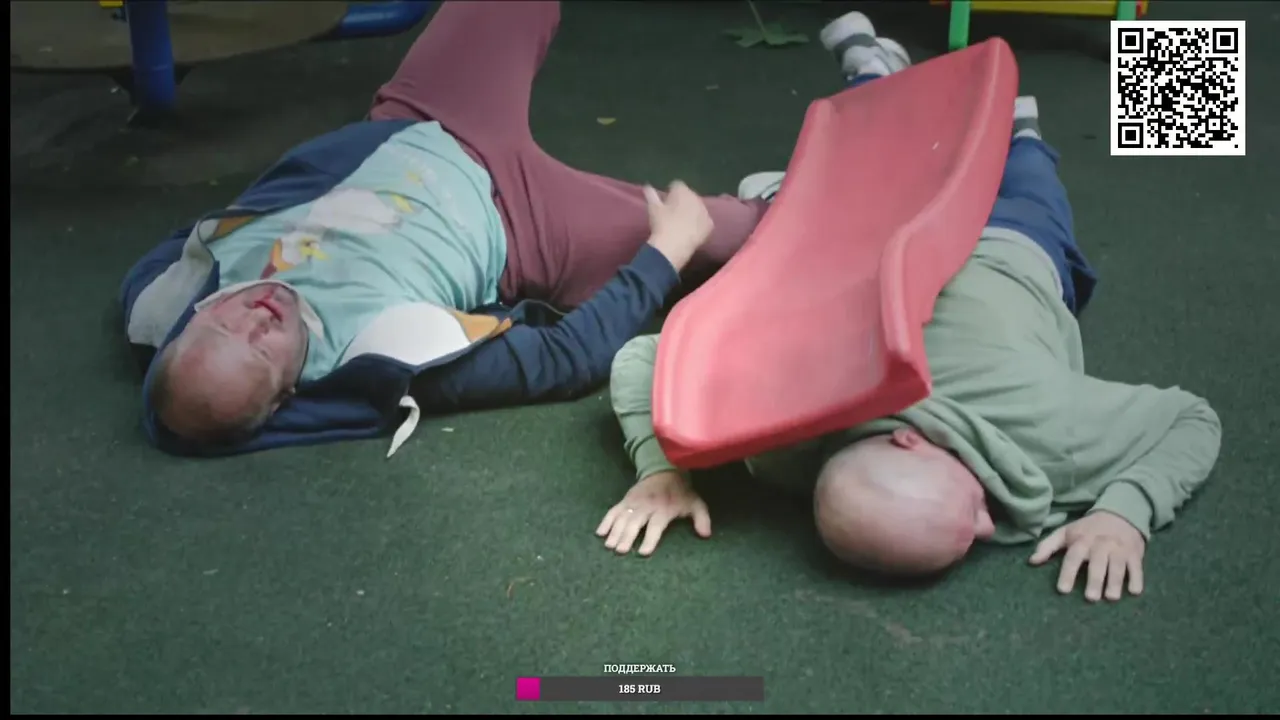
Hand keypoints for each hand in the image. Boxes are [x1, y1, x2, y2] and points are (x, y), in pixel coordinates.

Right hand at [595, 471, 711, 555]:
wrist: (665, 470)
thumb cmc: (681, 492)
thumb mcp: (695, 503)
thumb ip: (701, 518)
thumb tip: (706, 535)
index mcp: (663, 509)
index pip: (655, 526)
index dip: (650, 539)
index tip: (643, 552)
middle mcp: (646, 506)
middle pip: (634, 523)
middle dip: (627, 537)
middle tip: (620, 551)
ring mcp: (633, 503)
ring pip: (621, 518)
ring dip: (614, 532)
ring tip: (609, 546)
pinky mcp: (625, 501)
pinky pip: (613, 511)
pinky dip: (606, 521)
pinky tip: (600, 533)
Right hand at [644, 181, 714, 271]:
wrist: (674, 245)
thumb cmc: (661, 224)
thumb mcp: (653, 208)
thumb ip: (651, 194)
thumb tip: (647, 186)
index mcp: (682, 190)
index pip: (677, 185)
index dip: (671, 193)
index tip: (666, 202)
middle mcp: (696, 196)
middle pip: (690, 195)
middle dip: (683, 202)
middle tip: (674, 213)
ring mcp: (705, 210)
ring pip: (698, 208)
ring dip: (692, 212)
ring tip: (683, 224)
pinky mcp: (710, 224)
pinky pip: (705, 221)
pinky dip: (699, 225)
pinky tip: (691, 232)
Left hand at [1029, 511, 1145, 601]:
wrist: (1120, 514)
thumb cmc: (1088, 529)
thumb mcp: (1066, 532)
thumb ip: (1047, 546)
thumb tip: (1031, 561)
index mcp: (1081, 540)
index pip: (1073, 557)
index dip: (1067, 573)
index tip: (1063, 590)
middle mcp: (1100, 544)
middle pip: (1097, 563)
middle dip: (1094, 580)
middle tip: (1090, 598)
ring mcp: (1119, 549)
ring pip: (1117, 566)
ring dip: (1115, 582)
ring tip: (1111, 598)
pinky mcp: (1135, 554)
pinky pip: (1137, 567)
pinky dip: (1137, 579)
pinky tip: (1135, 591)